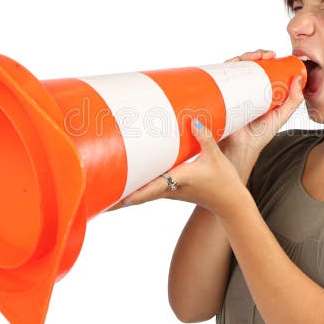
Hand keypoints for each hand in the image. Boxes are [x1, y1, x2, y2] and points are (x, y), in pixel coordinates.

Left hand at [107, 118, 250, 217]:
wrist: (229, 202)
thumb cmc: (223, 180)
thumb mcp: (215, 157)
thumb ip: (204, 138)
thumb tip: (193, 121)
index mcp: (179, 180)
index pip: (152, 188)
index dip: (134, 193)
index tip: (116, 197)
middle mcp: (169, 188)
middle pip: (137, 194)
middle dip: (116, 195)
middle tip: (94, 193)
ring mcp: (168, 191)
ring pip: (140, 192)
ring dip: (123, 191)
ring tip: (101, 187)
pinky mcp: (170, 190)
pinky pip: (147, 189)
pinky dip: (134, 187)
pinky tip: (123, 182)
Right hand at [220, 49, 304, 160]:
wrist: (241, 148)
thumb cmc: (259, 135)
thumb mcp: (281, 116)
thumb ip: (293, 101)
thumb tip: (298, 79)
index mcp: (259, 90)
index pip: (261, 68)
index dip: (266, 58)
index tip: (273, 55)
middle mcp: (244, 88)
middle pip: (247, 64)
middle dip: (255, 54)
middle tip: (265, 55)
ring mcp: (232, 90)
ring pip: (235, 67)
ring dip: (242, 57)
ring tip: (252, 57)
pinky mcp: (220, 94)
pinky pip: (220, 77)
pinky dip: (225, 66)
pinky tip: (233, 63)